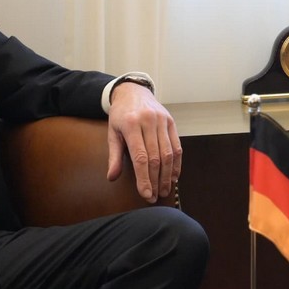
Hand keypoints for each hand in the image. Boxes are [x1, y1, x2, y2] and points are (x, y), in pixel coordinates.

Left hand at [106, 80, 181, 201]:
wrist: (133, 91)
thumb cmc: (121, 115)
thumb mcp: (112, 133)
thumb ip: (114, 156)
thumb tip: (112, 178)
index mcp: (131, 124)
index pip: (140, 158)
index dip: (144, 178)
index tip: (146, 194)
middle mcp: (148, 121)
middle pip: (156, 158)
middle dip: (156, 180)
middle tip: (154, 197)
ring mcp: (162, 121)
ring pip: (168, 153)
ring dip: (167, 175)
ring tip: (164, 190)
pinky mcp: (171, 122)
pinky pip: (177, 146)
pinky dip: (176, 163)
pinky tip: (174, 176)